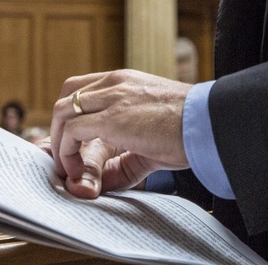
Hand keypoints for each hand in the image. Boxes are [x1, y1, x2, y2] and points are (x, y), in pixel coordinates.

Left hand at [50, 70, 190, 199]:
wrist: (210, 124)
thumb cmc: (188, 132)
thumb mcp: (149, 142)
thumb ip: (122, 161)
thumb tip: (98, 185)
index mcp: (125, 82)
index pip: (81, 89)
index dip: (70, 116)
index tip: (73, 146)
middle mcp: (115, 83)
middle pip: (66, 96)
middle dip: (58, 128)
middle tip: (67, 158)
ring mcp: (112, 97)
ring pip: (62, 112)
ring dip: (59, 143)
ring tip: (70, 170)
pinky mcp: (112, 117)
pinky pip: (72, 131)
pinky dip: (67, 152)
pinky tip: (79, 172)